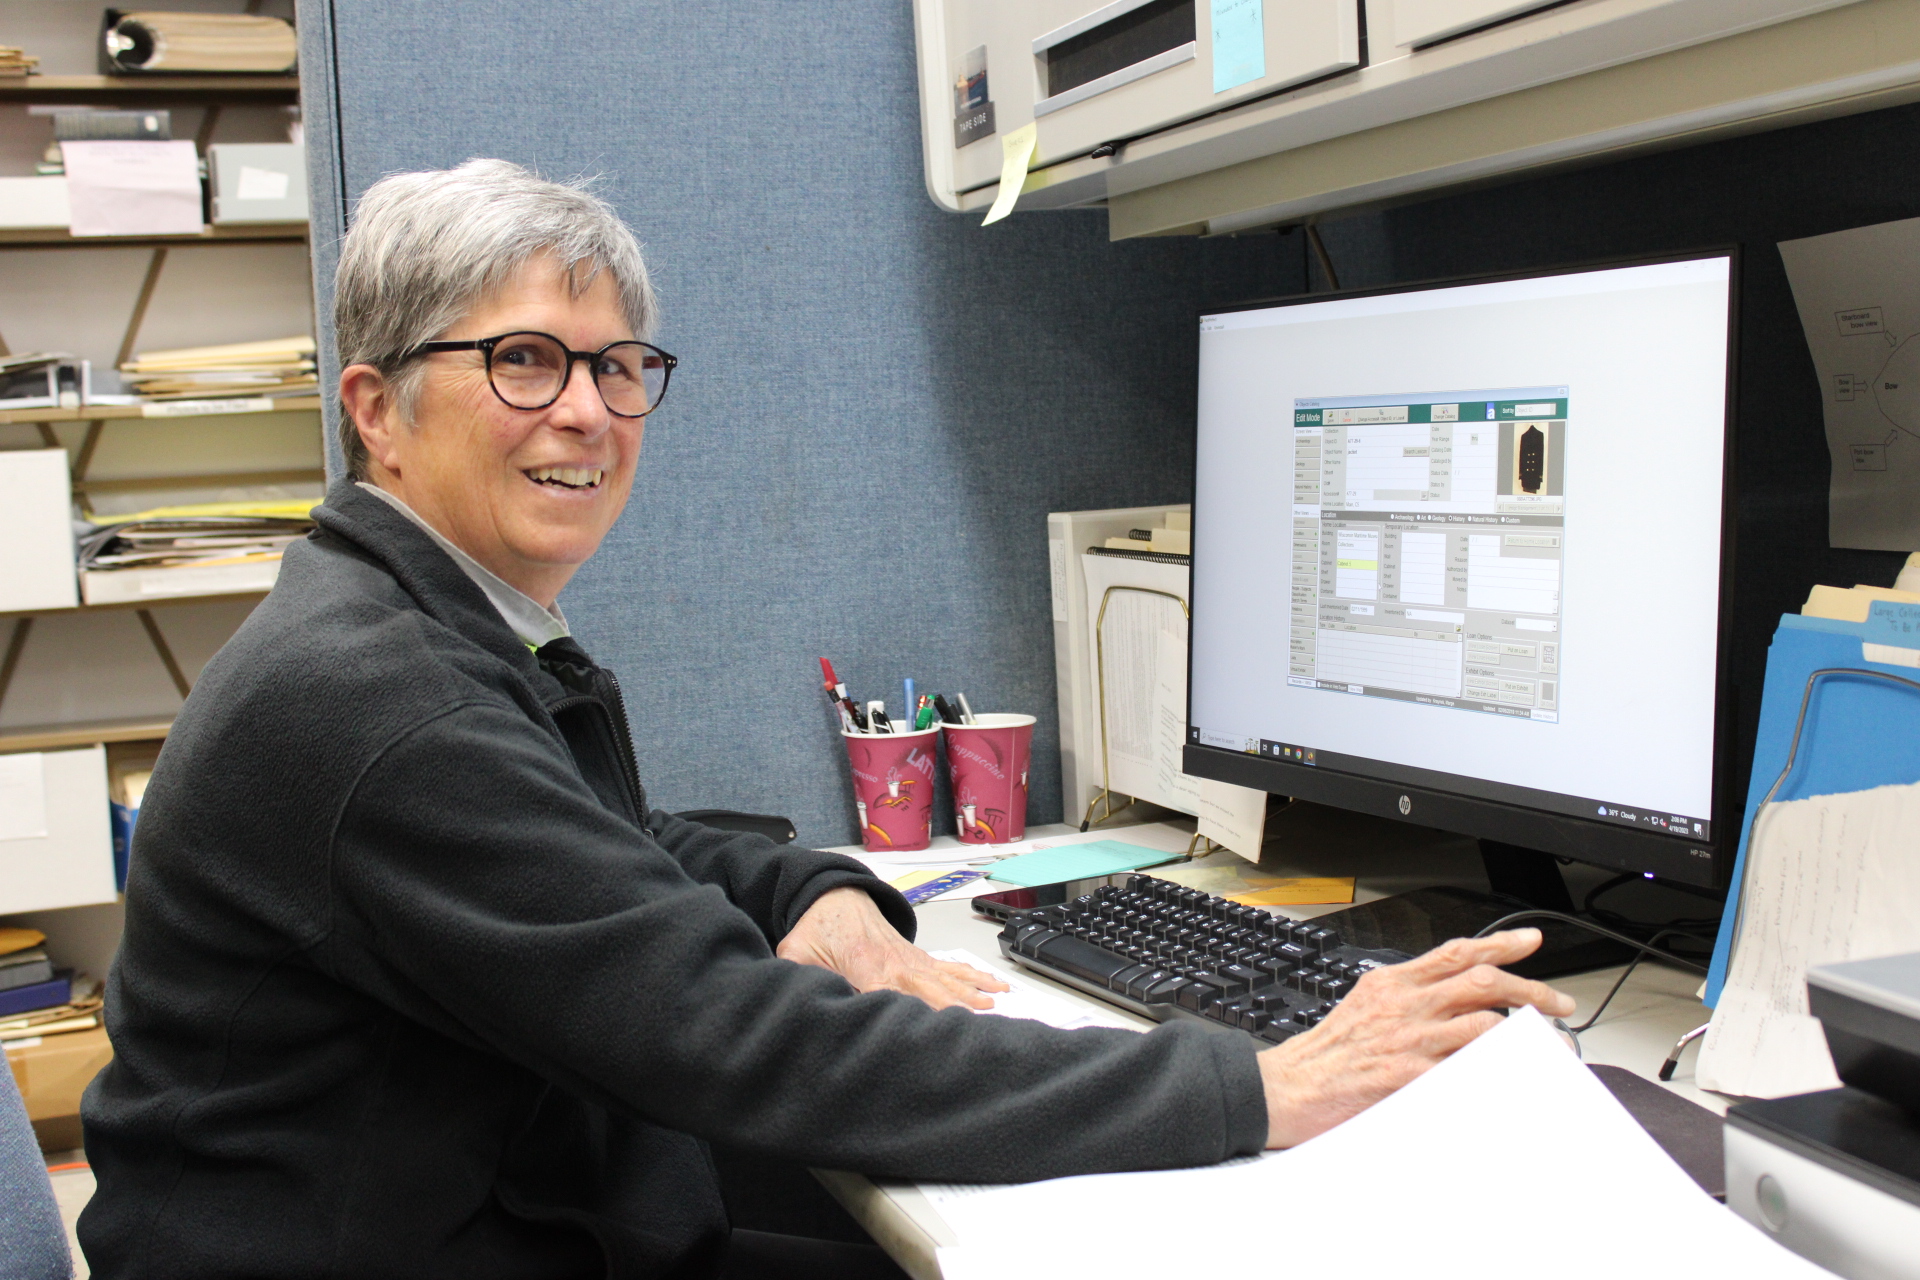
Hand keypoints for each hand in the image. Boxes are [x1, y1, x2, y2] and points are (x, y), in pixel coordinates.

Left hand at [776, 886, 1009, 1011]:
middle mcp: (896, 964)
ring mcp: (911, 960)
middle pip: (929, 989)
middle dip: (952, 1007)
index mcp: (866, 966)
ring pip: (946, 979)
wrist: (837, 896)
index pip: (891, 996)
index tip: (928, 1033)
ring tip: (994, 1006)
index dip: (909, 1015)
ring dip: (970, 993)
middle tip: (975, 1025)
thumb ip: (796, 975)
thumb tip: (795, 999)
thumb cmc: (818, 926)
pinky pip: (950, 969)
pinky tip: (994, 988)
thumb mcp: (796, 950)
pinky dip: (974, 978)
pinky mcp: (917, 959)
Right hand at [1258, 928, 1574, 1147]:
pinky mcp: (1406, 1075)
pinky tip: (1518, 1076)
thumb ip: (1407, 997)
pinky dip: (1497, 1072)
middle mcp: (1404, 1003)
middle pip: (1481, 981)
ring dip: (1526, 1033)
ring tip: (1550, 1044)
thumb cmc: (1326, 1053)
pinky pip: (1465, 1069)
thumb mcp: (1365, 1005)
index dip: (1500, 943)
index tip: (1531, 940)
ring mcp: (1407, 1038)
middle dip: (1531, 989)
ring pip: (1483, 1022)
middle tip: (1559, 1003)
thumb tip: (1451, 997)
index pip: (1456, 951)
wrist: (1287, 1087)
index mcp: (1393, 981)